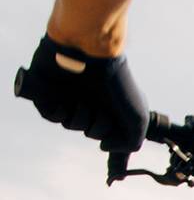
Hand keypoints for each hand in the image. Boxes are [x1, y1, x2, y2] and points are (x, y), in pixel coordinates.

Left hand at [14, 34, 148, 152]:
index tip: (114, 139)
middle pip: (91, 132)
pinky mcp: (50, 90)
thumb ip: (130, 143)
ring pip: (71, 124)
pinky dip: (58, 113)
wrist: (91, 53)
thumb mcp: (138, 120)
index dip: (112, 140)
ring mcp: (72, 95)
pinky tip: (65, 104)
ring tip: (83, 102)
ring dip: (78, 119)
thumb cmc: (118, 84)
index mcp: (113, 106)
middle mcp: (94, 100)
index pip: (111, 134)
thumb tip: (104, 146)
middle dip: (97, 128)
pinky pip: (50, 115)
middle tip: (101, 112)